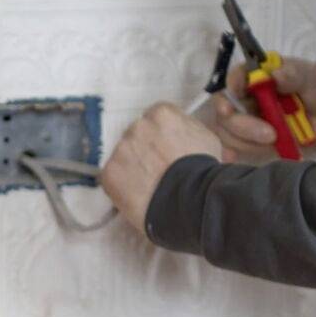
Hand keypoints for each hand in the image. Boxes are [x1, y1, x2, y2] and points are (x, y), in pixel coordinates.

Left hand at [99, 102, 222, 238]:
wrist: (192, 202)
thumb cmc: (204, 173)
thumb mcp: (206, 138)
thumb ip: (185, 127)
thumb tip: (177, 130)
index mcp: (161, 114)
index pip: (154, 118)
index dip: (160, 136)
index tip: (165, 150)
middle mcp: (137, 127)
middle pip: (136, 135)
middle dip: (144, 150)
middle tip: (158, 169)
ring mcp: (121, 149)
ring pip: (123, 156)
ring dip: (132, 167)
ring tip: (150, 186)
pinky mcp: (109, 172)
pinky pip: (112, 176)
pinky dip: (122, 186)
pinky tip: (139, 195)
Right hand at [212, 53, 315, 161]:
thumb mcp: (311, 77)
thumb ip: (294, 75)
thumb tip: (276, 75)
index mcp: (256, 74)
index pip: (235, 77)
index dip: (232, 88)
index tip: (236, 100)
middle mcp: (244, 95)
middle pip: (224, 109)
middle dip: (241, 125)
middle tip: (270, 135)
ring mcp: (244, 118)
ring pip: (227, 131)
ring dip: (247, 142)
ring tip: (276, 141)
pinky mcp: (248, 138)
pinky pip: (232, 146)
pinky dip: (232, 152)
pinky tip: (234, 158)